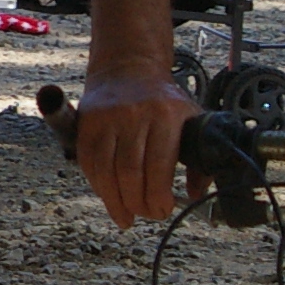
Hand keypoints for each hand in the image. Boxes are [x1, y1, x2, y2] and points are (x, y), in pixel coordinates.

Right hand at [73, 71, 205, 228]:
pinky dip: (97, 185)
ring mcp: (106, 119)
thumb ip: (198, 158)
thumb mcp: (190, 119)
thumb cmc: (163, 100)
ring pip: (105, 171)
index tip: (162, 210)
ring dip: (114, 201)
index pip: (158, 166)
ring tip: (126, 216)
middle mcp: (134, 115)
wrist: (128, 69)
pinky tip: (108, 197)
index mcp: (166, 115)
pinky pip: (88, 163)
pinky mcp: (86, 124)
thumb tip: (197, 194)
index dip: (158, 196)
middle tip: (146, 215)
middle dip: (138, 203)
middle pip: (129, 172)